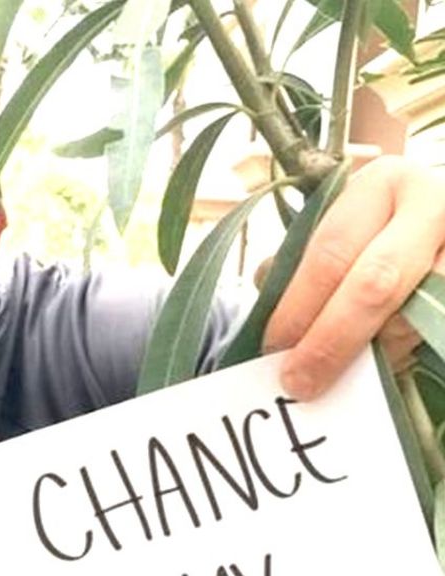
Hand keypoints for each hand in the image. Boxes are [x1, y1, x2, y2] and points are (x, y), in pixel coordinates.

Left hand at [263, 156, 444, 399]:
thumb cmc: (382, 228)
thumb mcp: (345, 224)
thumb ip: (305, 263)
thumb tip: (274, 326)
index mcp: (384, 184)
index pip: (330, 251)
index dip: (298, 305)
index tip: (272, 346)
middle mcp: (433, 207)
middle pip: (375, 283)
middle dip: (330, 339)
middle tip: (298, 380)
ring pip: (414, 317)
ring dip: (371, 355)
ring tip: (338, 376)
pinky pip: (436, 332)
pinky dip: (403, 355)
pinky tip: (379, 363)